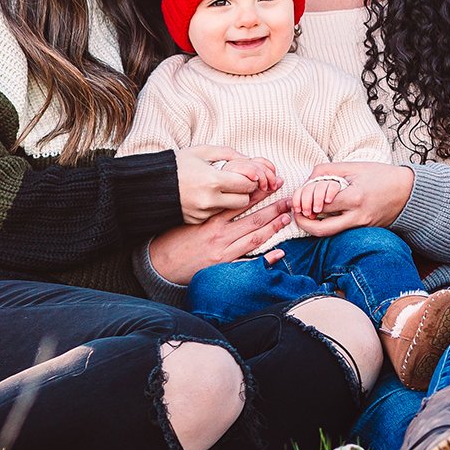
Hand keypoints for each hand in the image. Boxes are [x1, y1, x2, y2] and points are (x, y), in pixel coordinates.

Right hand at [145, 194, 294, 284]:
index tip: (273, 183)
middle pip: (252, 219)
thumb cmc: (173, 237)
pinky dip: (265, 259)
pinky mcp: (222, 267)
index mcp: (211, 219)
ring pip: (254, 238)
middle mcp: (219, 235)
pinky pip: (248, 262)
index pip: (240, 202)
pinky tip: (279, 253)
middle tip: (289, 199)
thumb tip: (225, 189)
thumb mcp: (189, 214)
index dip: (259, 192)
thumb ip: (207, 203)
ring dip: (273, 228)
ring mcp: (222, 252)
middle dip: (273, 208)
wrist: (159, 264)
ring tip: (286, 218)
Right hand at [174, 146, 279, 223]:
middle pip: (244, 202)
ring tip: (231, 193)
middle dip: (247, 194)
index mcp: (213, 180)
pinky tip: (214, 202)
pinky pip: (216, 217)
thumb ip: (228, 153)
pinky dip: (219, 210)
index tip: (253, 177)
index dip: (253, 180)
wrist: (148, 185)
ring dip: (236, 204)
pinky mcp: (196, 221)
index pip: (247, 184)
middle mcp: (209, 200)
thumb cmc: (177, 164)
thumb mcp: (202, 151)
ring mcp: (202, 214)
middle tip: (246, 186)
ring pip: (232, 212)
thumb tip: (250, 160)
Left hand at [293, 161, 413, 236]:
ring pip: (330, 234)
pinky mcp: (364, 230)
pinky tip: (323, 216)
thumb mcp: (355, 167)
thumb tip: (308, 180)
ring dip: (314, 227)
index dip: (305, 202)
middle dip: (304, 223)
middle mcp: (357, 216)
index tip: (298, 199)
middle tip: (296, 213)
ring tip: (307, 216)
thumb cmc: (382, 175)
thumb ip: (329, 171)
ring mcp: (361, 226)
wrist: (408, 192)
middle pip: (322, 229)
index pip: (321, 205)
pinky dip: (328, 225)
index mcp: (355, 198)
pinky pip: (341, 231)